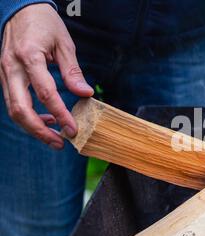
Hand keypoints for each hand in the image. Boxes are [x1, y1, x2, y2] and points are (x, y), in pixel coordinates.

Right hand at [0, 3, 93, 148]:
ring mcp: (4, 73)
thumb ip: (73, 71)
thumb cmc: (44, 23)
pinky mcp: (5, 77)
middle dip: (40, 131)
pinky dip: (29, 116)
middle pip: (20, 109)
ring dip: (33, 128)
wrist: (19, 8)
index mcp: (29, 57)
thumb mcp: (64, 43)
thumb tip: (85, 94)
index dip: (60, 114)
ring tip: (56, 138)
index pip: (45, 93)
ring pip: (13, 110)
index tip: (73, 129)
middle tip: (61, 143)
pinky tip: (48, 120)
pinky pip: (14, 102)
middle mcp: (12, 68)